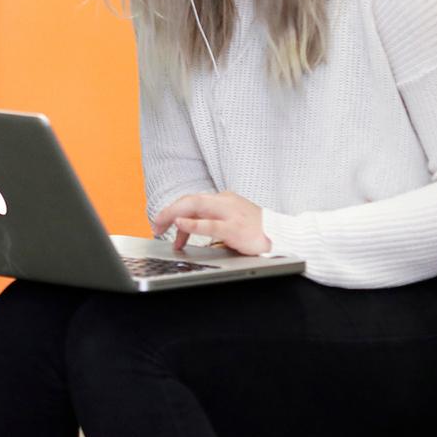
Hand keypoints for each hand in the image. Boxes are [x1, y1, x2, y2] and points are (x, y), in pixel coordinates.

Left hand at [152, 192, 271, 254]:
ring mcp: (230, 214)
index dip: (173, 211)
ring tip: (160, 226)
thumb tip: (183, 234)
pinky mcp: (235, 228)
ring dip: (174, 215)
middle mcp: (225, 202)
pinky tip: (179, 226)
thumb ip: (209, 223)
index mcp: (223, 200)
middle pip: (190, 200)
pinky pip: (210, 225)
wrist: (281, 236)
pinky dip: (192, 225)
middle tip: (155, 226)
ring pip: (196, 206)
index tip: (161, 224)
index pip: (193, 201)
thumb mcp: (229, 223)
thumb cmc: (255, 232)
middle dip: (168, 211)